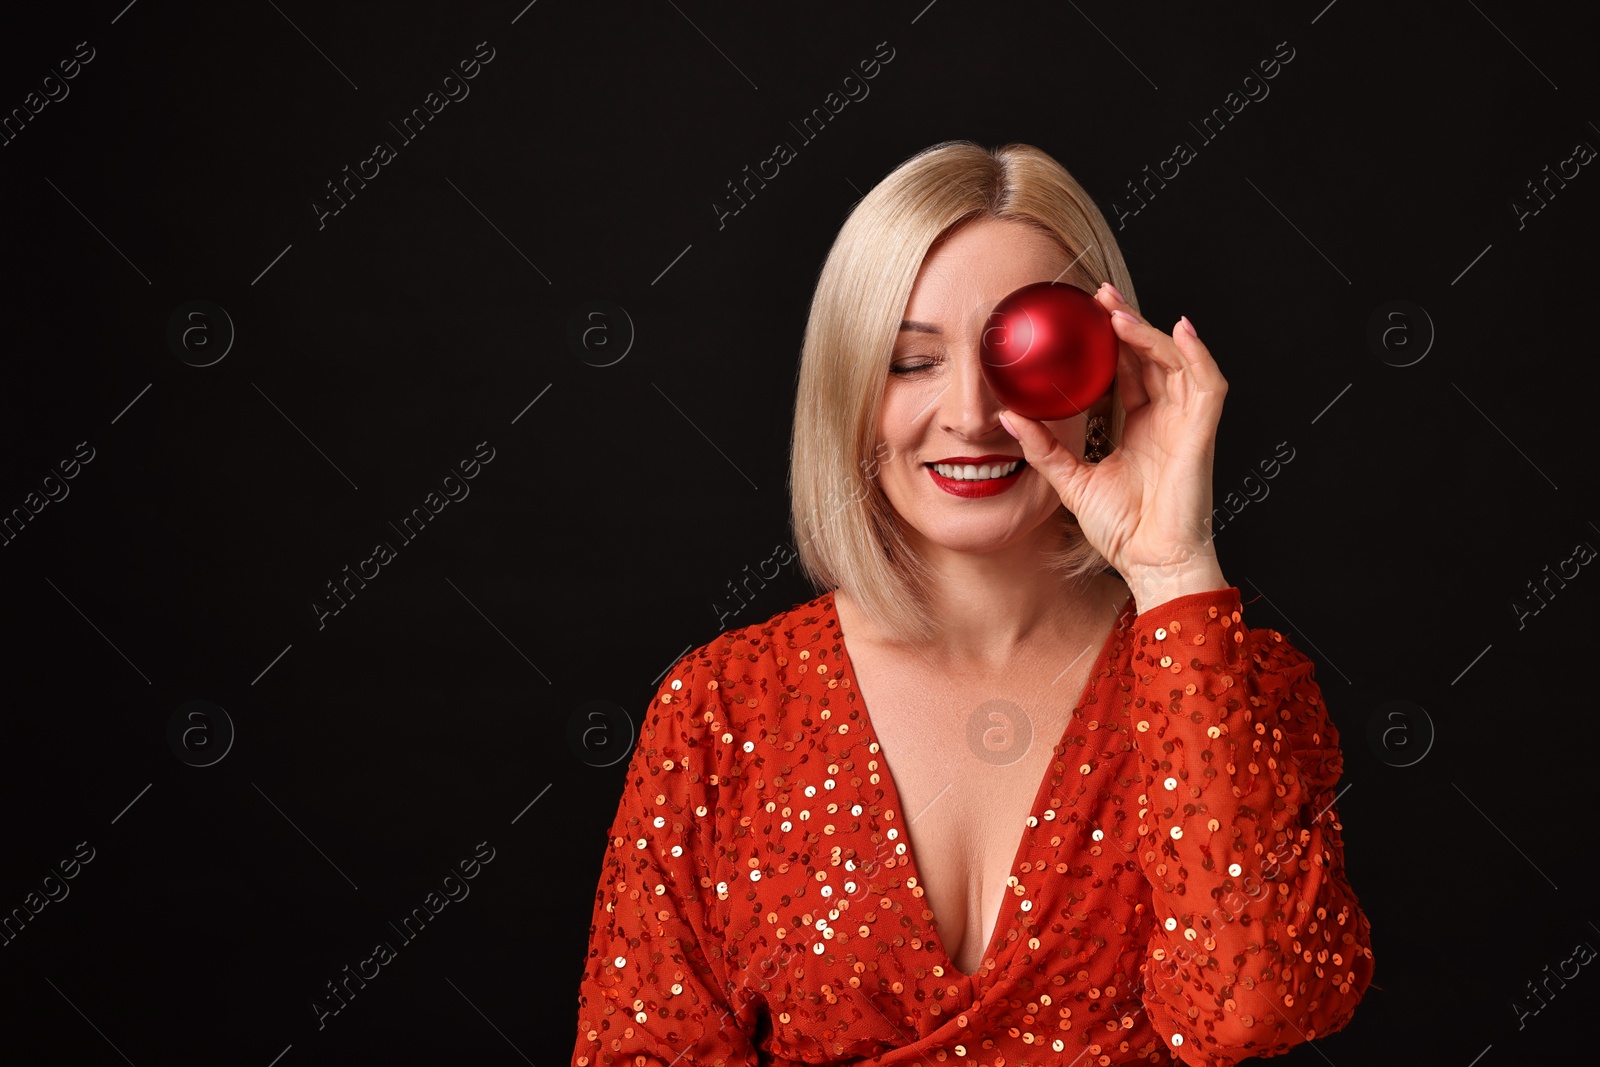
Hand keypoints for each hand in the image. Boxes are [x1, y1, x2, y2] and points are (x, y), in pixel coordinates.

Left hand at [998, 283, 1228, 611]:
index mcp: (1141, 427)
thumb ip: (1043, 448)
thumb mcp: (1071, 482)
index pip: (1128, 369)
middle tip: (1100, 295)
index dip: (1112, 339)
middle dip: (1129, 322)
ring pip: (1177, 362)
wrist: (1149, 564)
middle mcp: (1166, 420)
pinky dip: (1198, 355)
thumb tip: (1009, 418)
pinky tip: (1181, 331)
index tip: (1087, 313)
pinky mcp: (1201, 435)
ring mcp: (1186, 425)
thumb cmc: (1121, 531)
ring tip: (1119, 312)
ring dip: (1150, 333)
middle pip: (1152, 356)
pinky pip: (1207, 385)